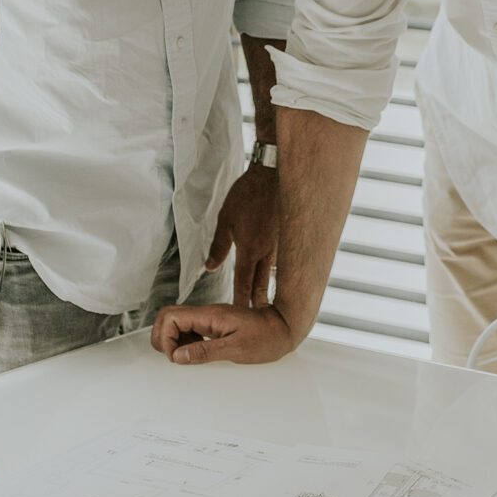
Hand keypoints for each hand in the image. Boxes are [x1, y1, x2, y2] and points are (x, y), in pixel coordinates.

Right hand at [150, 302, 296, 364]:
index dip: (166, 338)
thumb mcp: (236, 349)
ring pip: (177, 323)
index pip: (171, 317)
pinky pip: (190, 330)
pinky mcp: (214, 325)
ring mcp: (209, 319)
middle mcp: (206, 314)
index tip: (177, 357)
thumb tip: (178, 356)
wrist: (284, 328)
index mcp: (209, 316)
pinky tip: (197, 354)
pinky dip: (186, 343)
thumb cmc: (265, 338)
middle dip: (163, 338)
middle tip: (176, 358)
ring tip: (188, 358)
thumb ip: (205, 352)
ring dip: (174, 342)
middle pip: (168, 316)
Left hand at [204, 162, 278, 307]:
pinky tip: (278, 276)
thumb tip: (210, 266)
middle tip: (257, 321)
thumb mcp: (225, 219)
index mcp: (249, 250)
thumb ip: (219, 245)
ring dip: (268, 290)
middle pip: (261, 285)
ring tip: (268, 305)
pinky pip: (281, 261)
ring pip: (273, 274)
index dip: (240, 301)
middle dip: (257, 304)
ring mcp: (279, 246)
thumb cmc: (247, 195)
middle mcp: (267, 253)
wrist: (272, 176)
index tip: (240, 317)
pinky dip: (277, 272)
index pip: (243, 283)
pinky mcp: (286, 238)